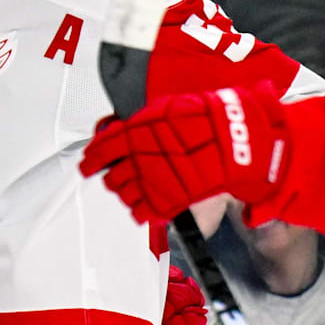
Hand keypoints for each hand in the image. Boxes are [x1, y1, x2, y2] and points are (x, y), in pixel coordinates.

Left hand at [79, 84, 290, 223]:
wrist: (236, 142)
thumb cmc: (206, 123)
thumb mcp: (166, 111)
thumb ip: (140, 124)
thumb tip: (118, 130)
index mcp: (133, 133)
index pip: (100, 149)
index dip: (91, 160)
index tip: (87, 165)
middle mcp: (137, 159)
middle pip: (110, 176)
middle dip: (112, 177)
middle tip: (119, 177)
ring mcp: (150, 182)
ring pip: (123, 194)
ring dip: (126, 193)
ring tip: (136, 191)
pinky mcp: (165, 202)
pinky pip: (140, 213)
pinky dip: (140, 211)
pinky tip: (146, 207)